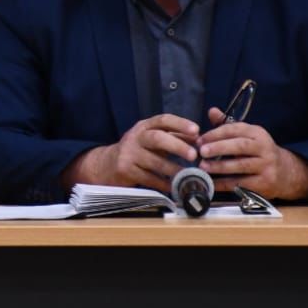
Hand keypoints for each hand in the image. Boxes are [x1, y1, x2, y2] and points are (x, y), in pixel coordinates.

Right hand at [65, 114, 198, 191]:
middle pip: (157, 138)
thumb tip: (199, 140)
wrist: (108, 164)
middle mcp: (136, 137)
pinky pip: (149, 178)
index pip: (163, 120)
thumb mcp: (153, 139)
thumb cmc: (138, 151)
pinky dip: (163, 183)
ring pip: (154, 161)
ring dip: (174, 170)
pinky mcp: (125, 170)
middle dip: (177, 146)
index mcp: (145, 126)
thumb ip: (175, 137)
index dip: (180, 124)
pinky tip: (174, 186)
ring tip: (188, 176)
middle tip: (194, 155)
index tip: (196, 130)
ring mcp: (129, 153)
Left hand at [198, 107, 307, 200]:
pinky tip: (212, 183)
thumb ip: (227, 125)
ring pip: (242, 165)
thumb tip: (211, 111)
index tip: (200, 139)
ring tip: (203, 167)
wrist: (286, 173)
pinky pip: (242, 183)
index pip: (236, 129)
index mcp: (257, 133)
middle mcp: (264, 148)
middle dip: (219, 148)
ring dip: (220, 167)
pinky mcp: (266, 183)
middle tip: (202, 151)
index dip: (216, 134)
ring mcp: (267, 166)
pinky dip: (225, 184)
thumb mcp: (247, 135)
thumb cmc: (258, 151)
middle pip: (241, 146)